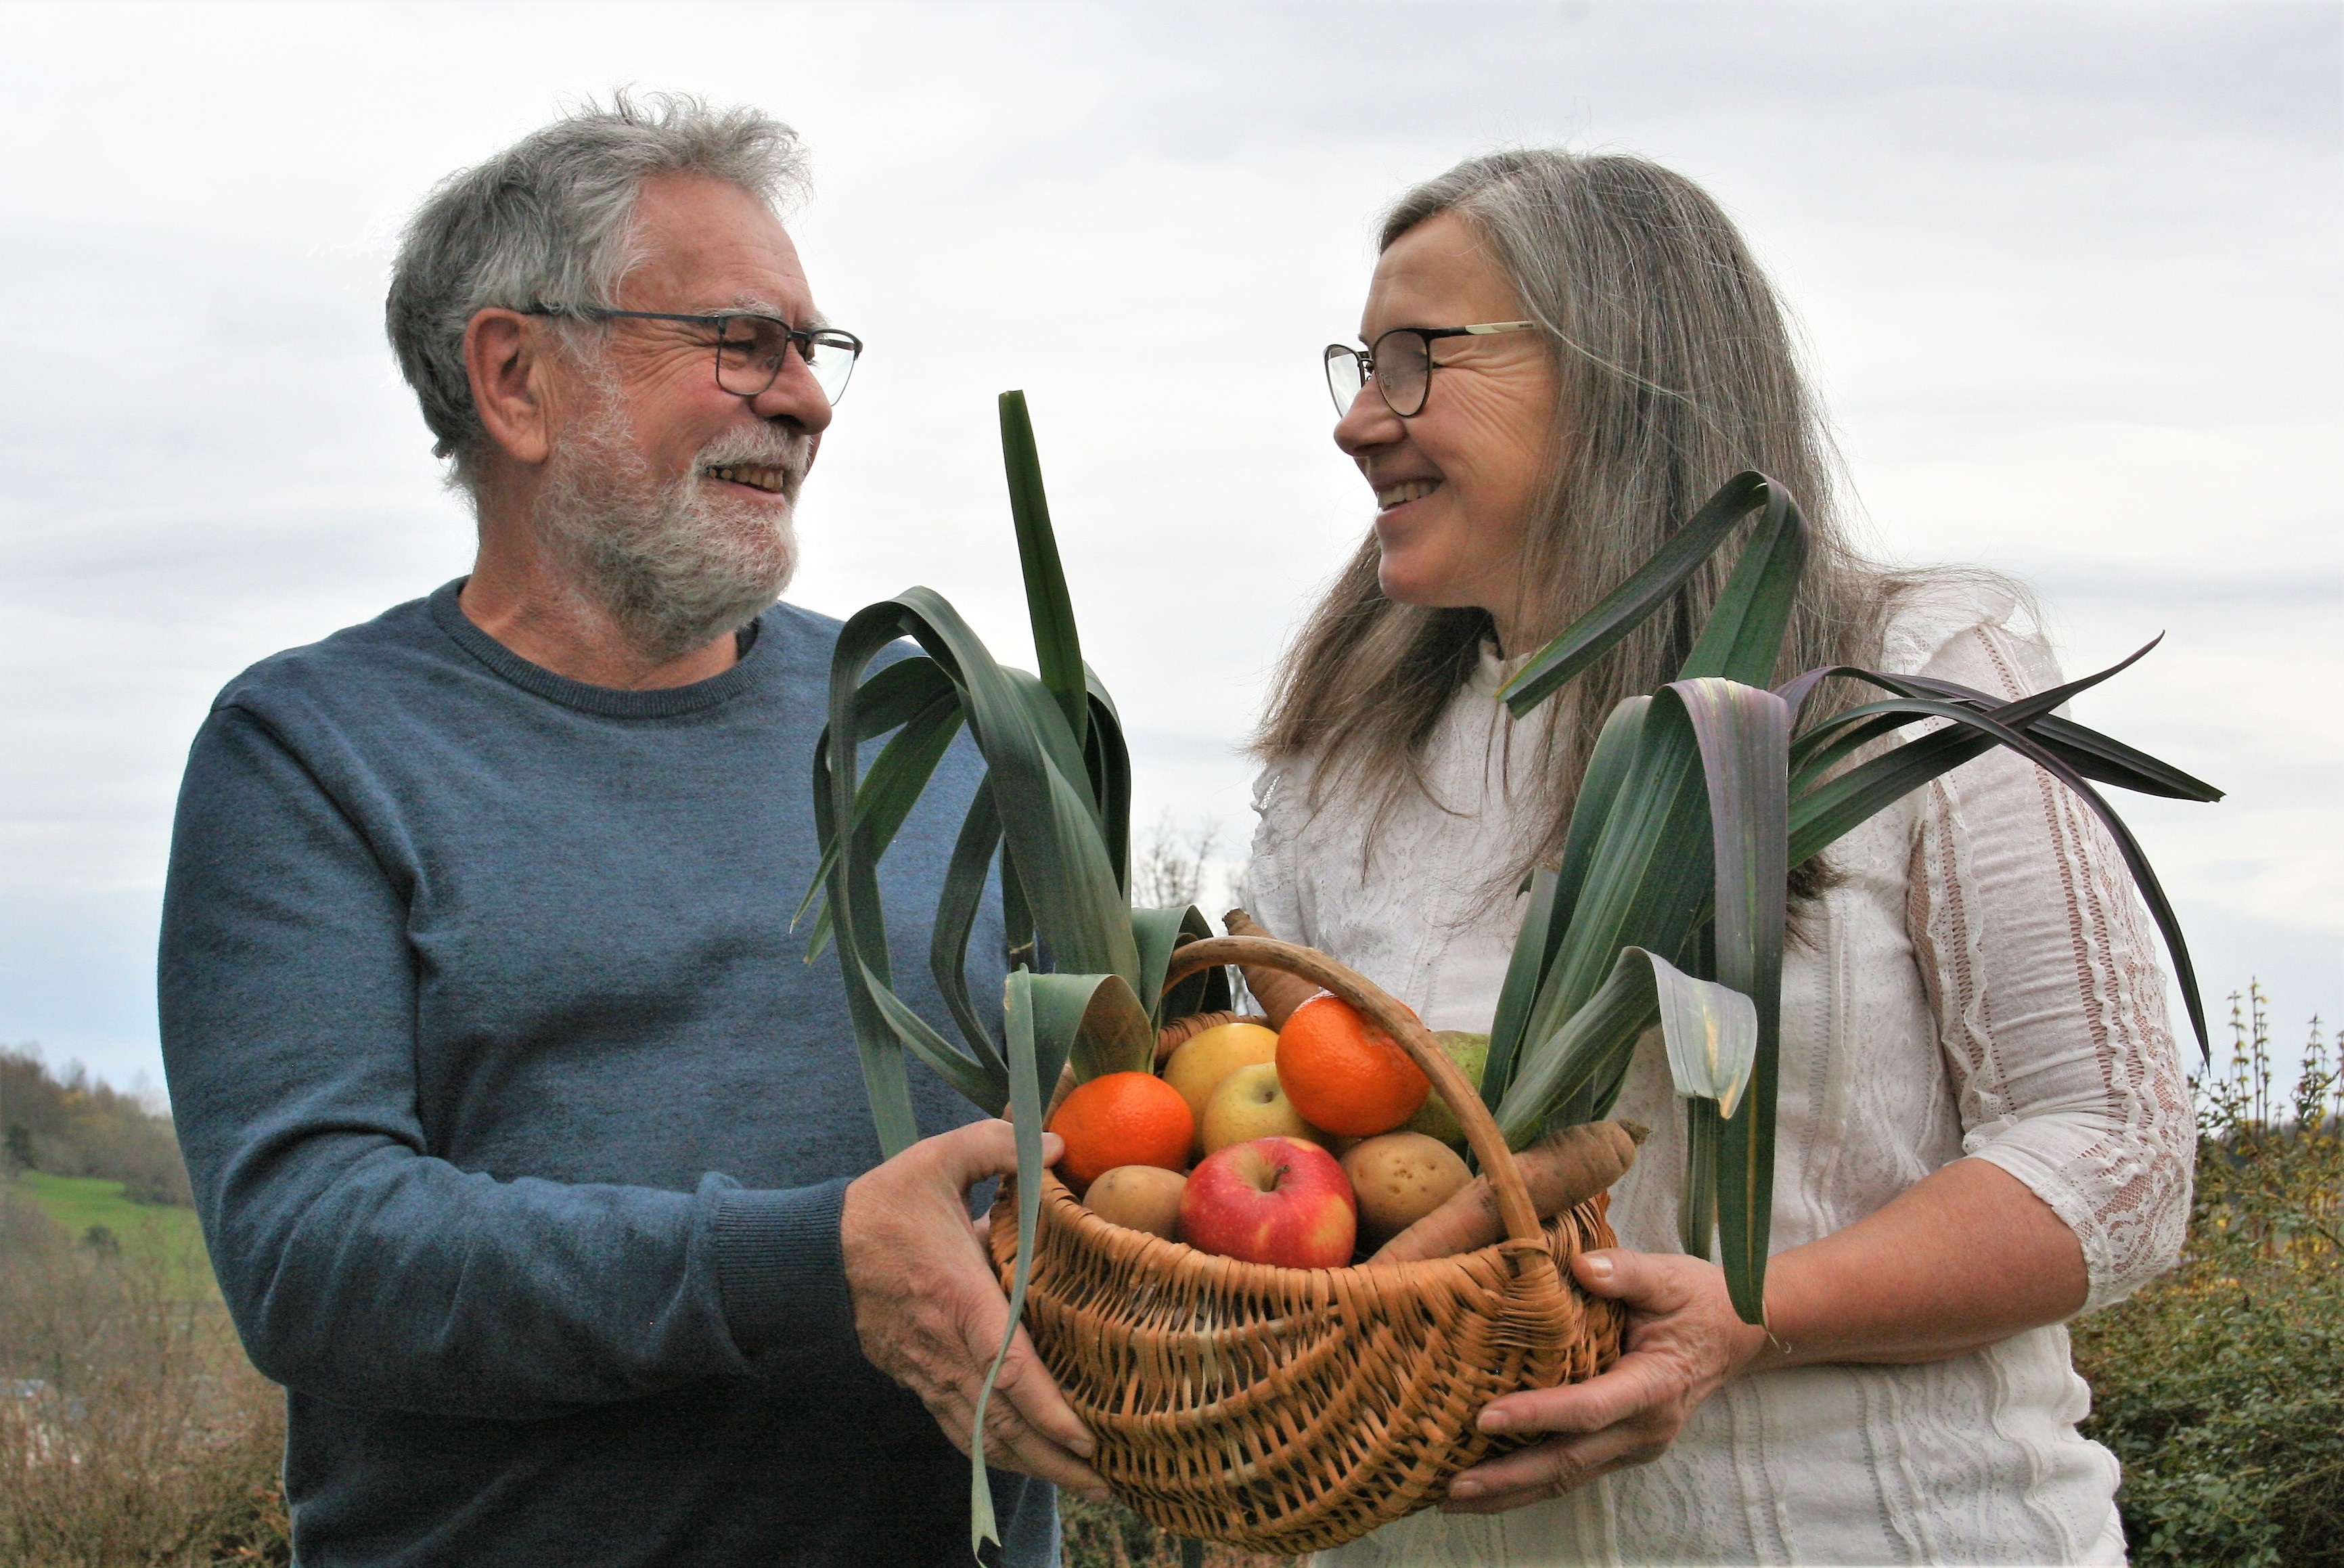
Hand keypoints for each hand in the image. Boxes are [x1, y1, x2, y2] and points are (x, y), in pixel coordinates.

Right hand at [841, 1120, 1107, 1500]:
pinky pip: (959, 1427)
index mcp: (957, 1295)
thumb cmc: (883, 1205)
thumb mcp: (937, 1159)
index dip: (1045, 1406)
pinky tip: (1027, 1463)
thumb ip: (996, 1147)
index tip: (1084, 1435)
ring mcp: (927, 1368)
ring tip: (1081, 1482)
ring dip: (1031, 1464)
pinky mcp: (916, 1377)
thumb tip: (1054, 1146)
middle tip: (1106, 1481)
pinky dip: (995, 1452)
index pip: (1006, 1365)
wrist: (813, 1251)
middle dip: (1054, 1457)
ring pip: (982, 1434)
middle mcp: (944, 1345)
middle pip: (1002, 1420)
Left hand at [1442, 1248, 1768, 1511]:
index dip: (1538, 1415)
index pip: (1589, 1408)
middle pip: (1569, 1462)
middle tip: (1451, 1485)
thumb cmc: (1699, 1300)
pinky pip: (1571, 1470)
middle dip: (1509, 1477)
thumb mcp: (1669, 1277)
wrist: (1738, 1334)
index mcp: (1655, 1386)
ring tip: (1451, 1498)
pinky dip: (1527, 1482)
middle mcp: (1644, 1428)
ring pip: (1566, 1477)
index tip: (1486, 1417)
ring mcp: (1633, 1445)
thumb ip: (1627, 1273)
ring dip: (1510, 1491)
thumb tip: (1582, 1266)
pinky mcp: (1621, 1447)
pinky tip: (1487, 1486)